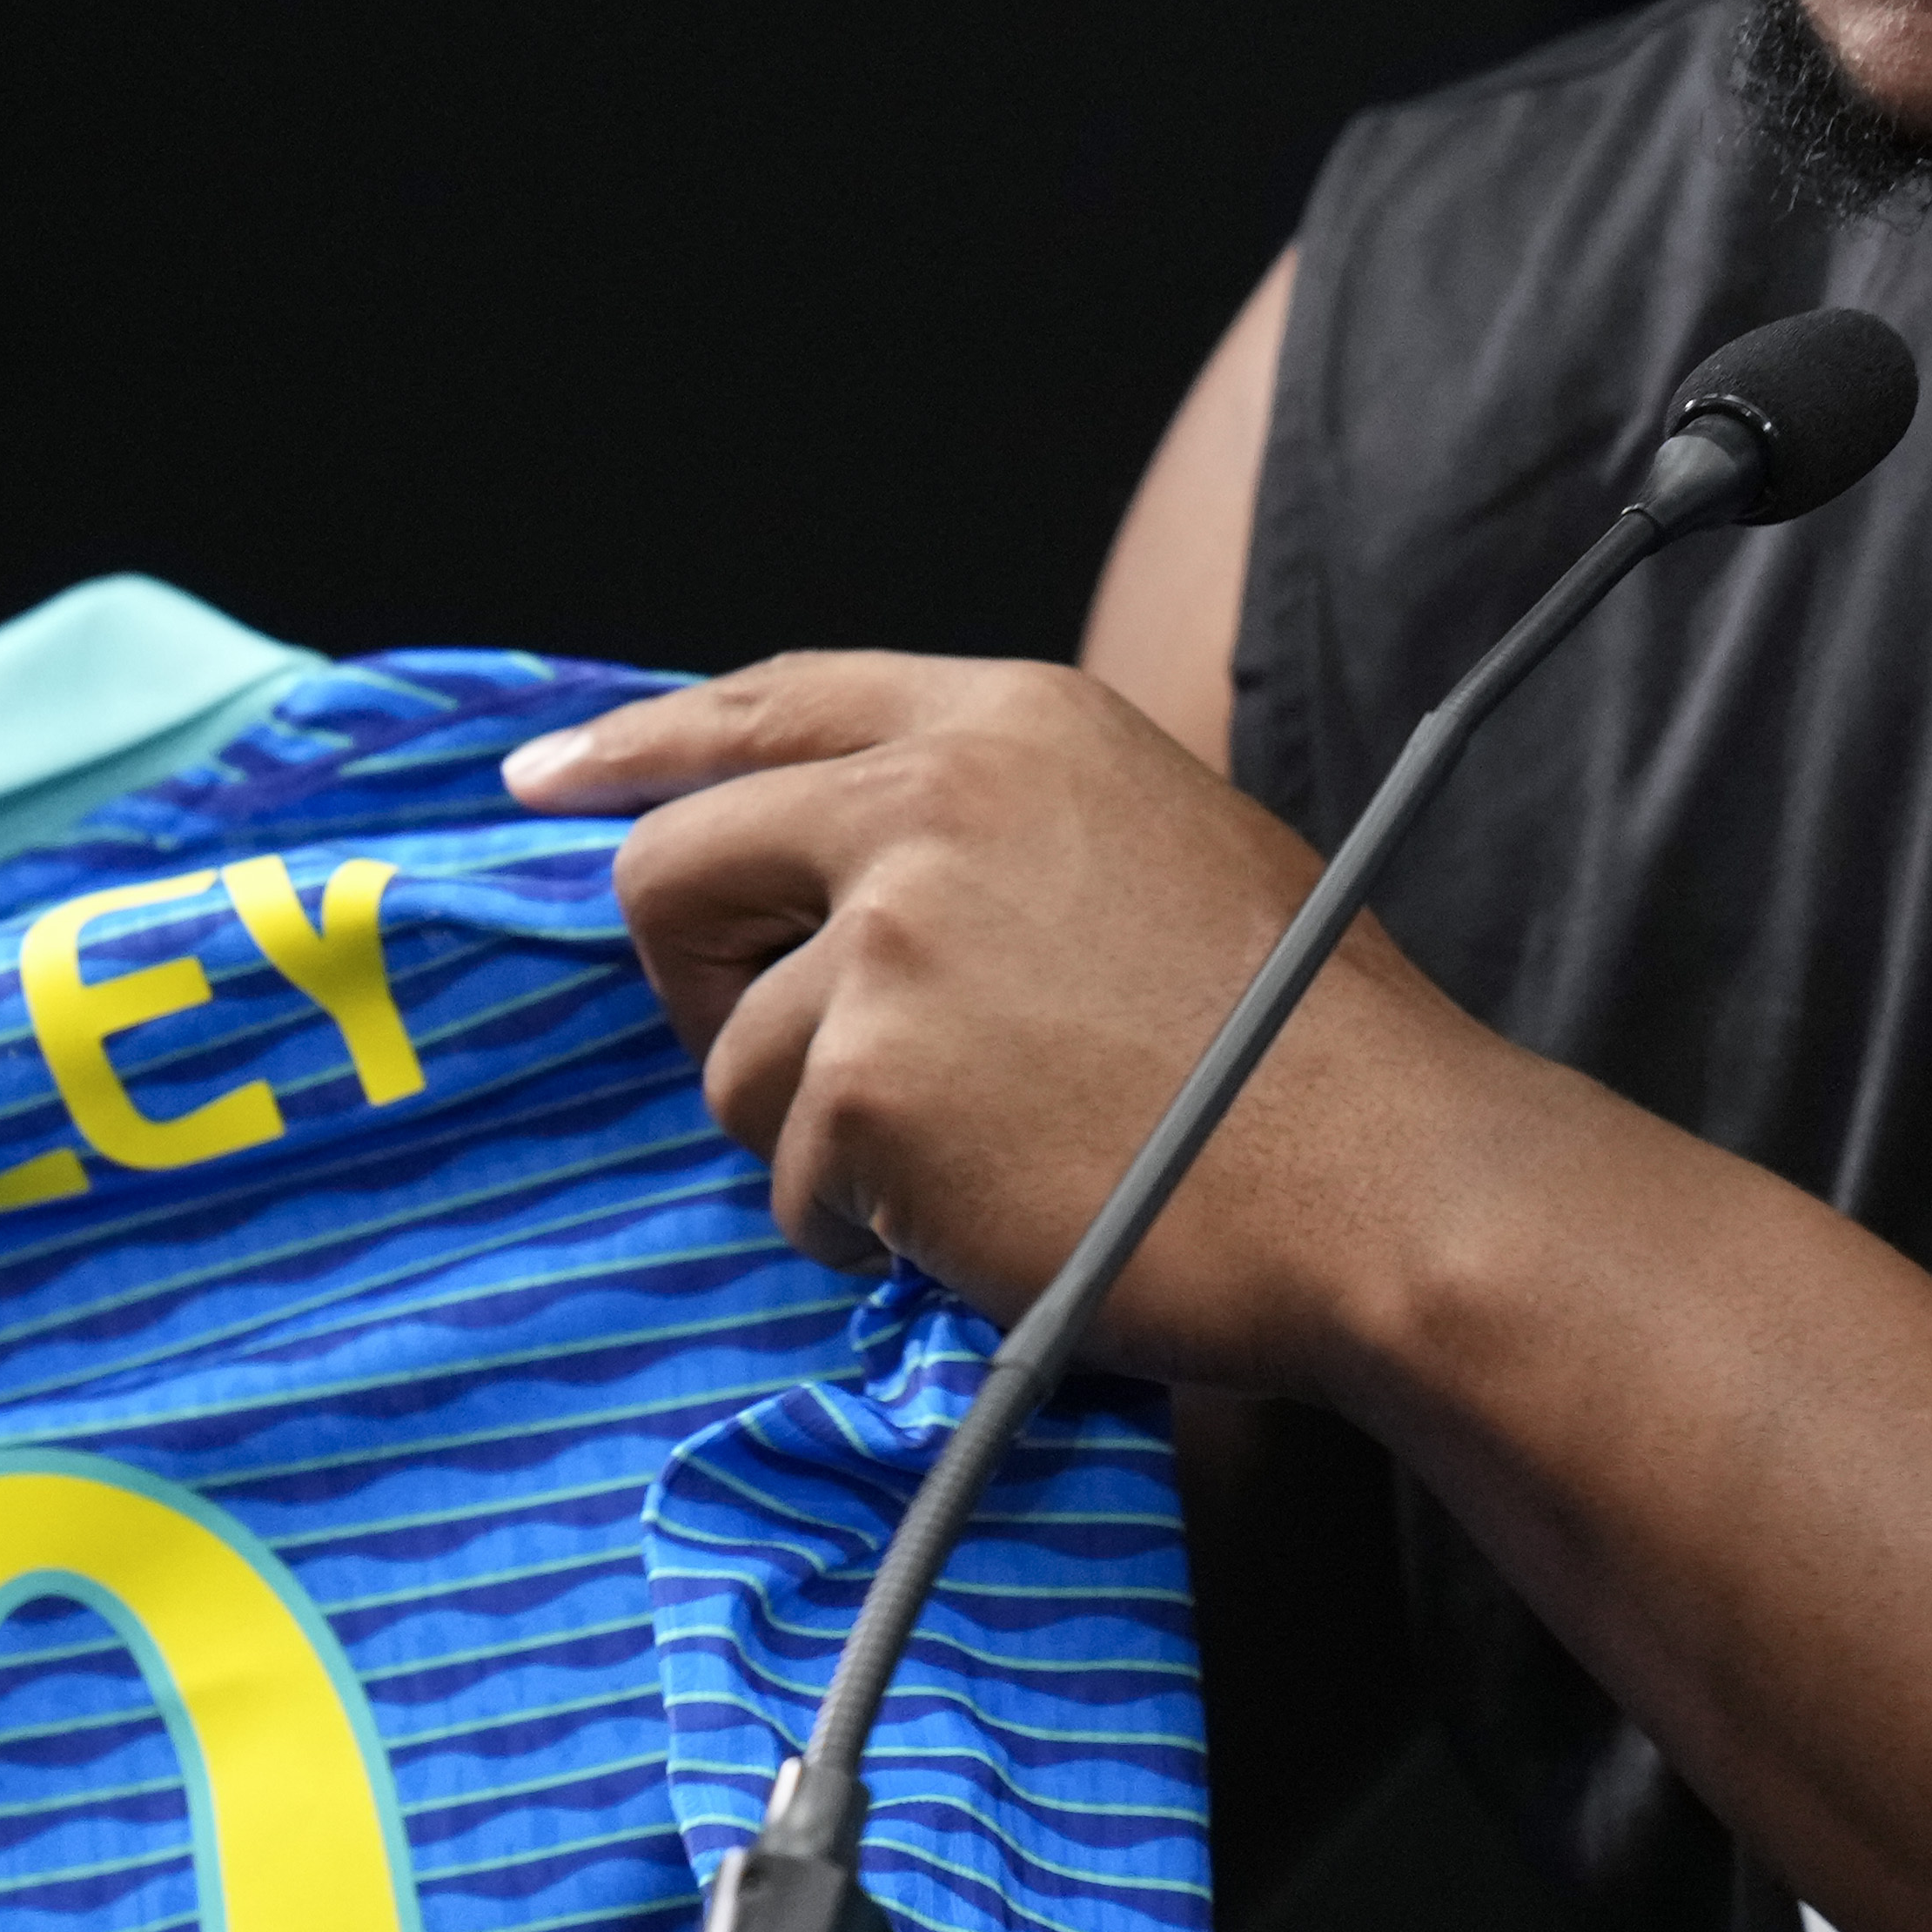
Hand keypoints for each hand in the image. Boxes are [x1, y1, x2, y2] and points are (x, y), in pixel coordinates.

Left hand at [507, 652, 1550, 1391]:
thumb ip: (993, 827)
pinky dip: (864, 1226)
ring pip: (736, 1061)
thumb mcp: (1156, 843)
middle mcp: (927, 801)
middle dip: (698, 984)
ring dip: (823, 1137)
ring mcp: (885, 941)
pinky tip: (986, 1219)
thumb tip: (848, 879)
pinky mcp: (864, 1084)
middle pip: (675, 869)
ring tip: (974, 1163)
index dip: (642, 750)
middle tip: (779, 1064)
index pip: (770, 704)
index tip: (548, 785)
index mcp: (1009, 723)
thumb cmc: (1303, 1046)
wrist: (1383, 1180)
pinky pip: (788, 1179)